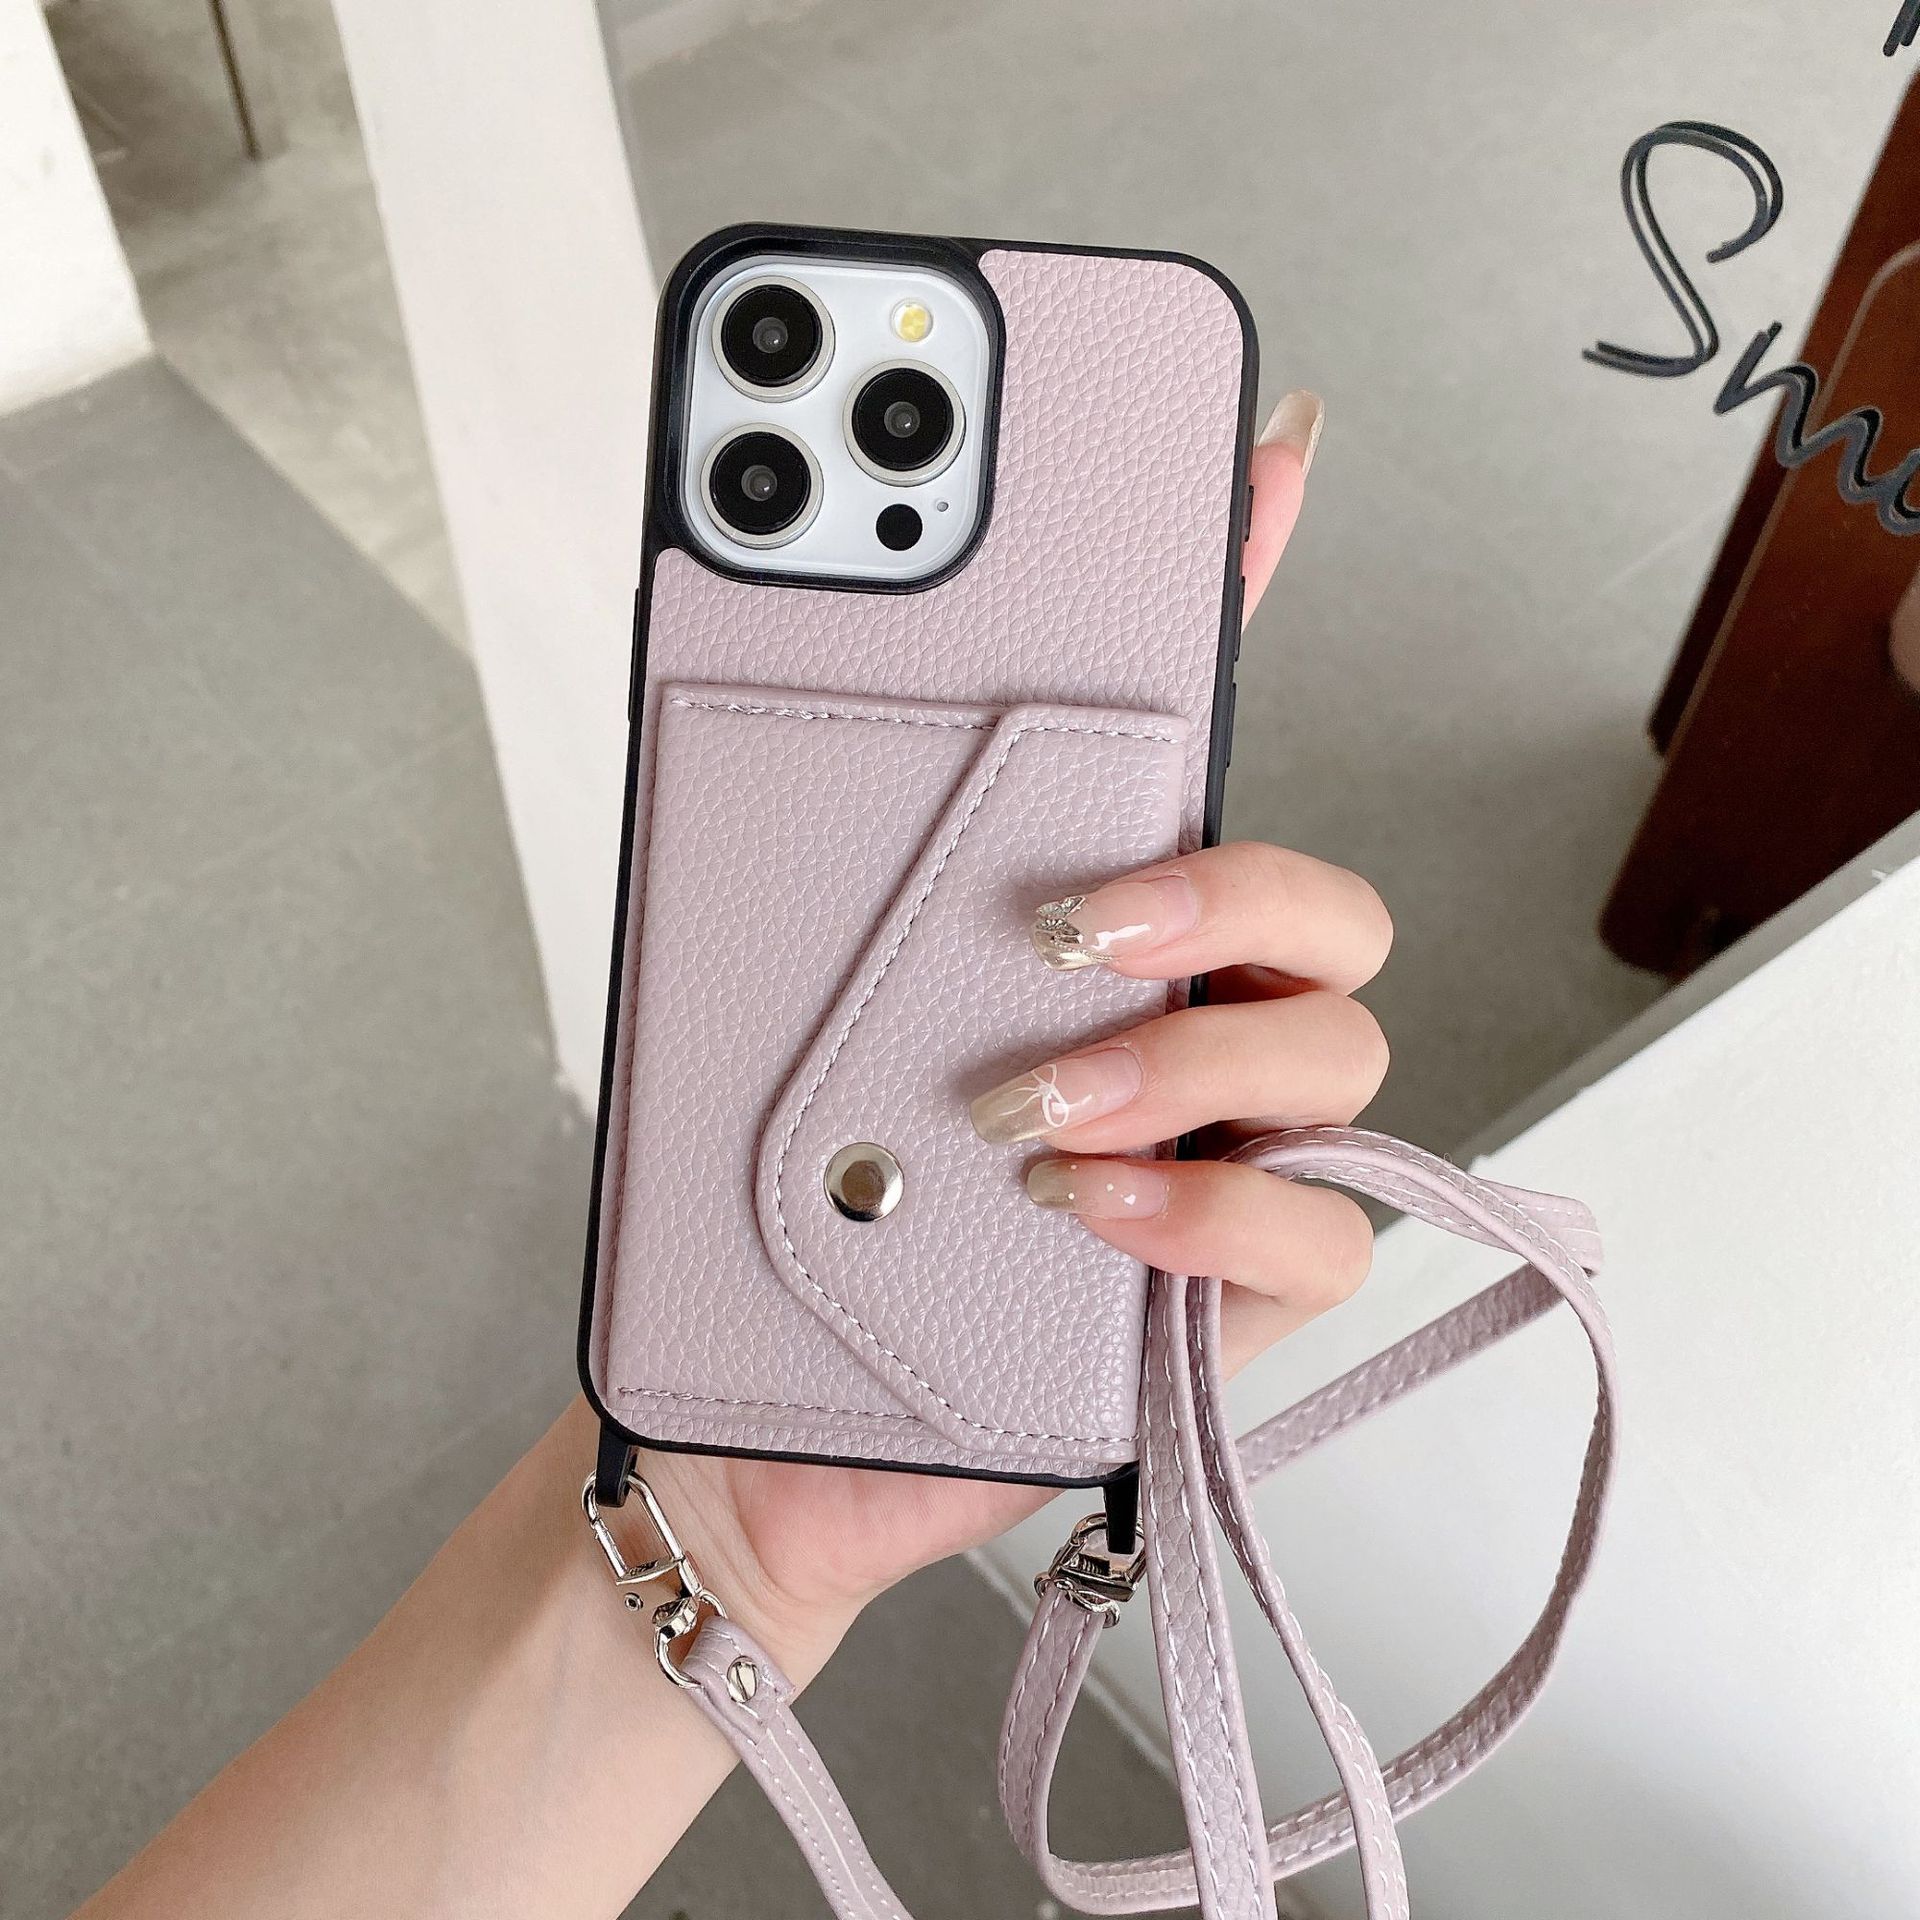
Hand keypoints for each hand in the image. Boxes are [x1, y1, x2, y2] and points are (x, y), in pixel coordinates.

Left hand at [636, 392, 1388, 1672]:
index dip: (1249, 591)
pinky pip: (1321, 1238)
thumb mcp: (773, 975)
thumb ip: (817, 817)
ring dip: (1190, 1060)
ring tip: (1026, 1108)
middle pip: (1323, 904)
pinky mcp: (1222, 1302)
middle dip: (1224, 889)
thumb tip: (778, 626)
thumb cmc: (772, 1180)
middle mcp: (1186, 1023)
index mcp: (1096, 925)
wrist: (750, 1400)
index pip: (1199, 738)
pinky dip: (1212, 1214)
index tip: (1254, 449)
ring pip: (1340, 1053)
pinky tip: (1089, 1207)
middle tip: (1068, 922)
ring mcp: (1220, 1158)